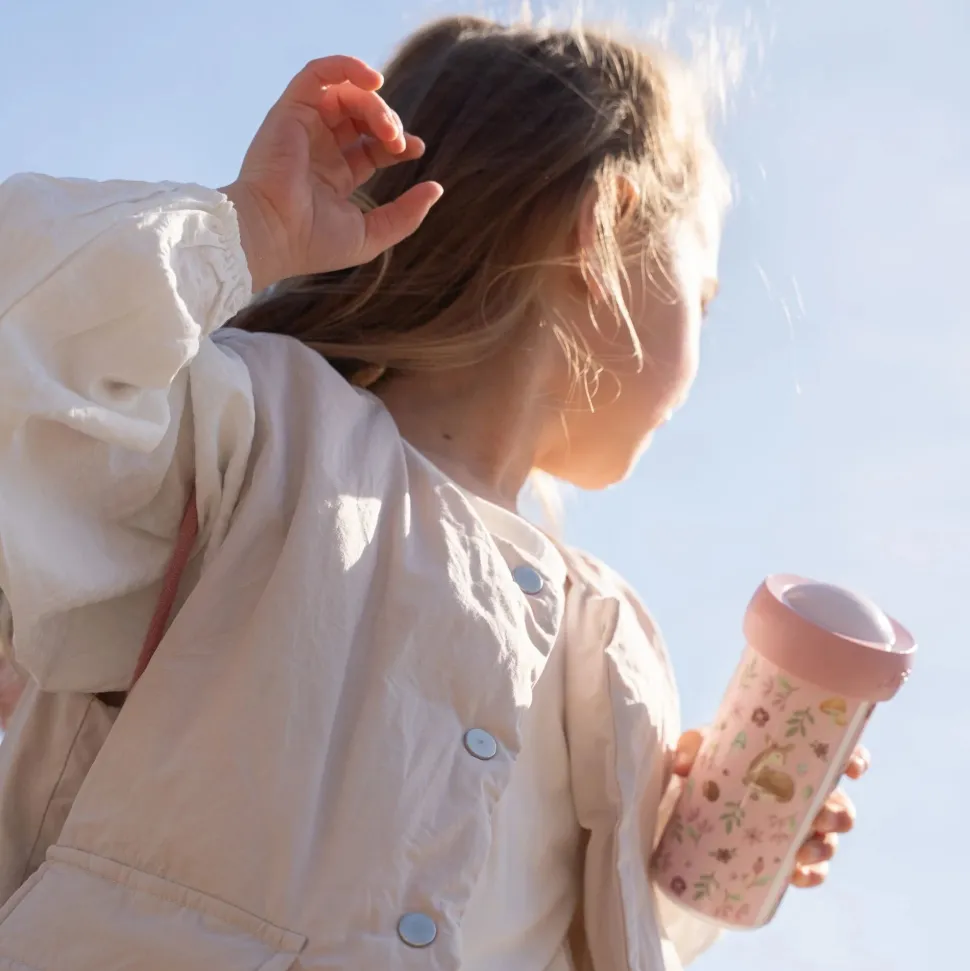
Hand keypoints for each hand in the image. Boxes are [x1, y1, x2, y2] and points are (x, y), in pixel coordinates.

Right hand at [223, 56, 442, 291]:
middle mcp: (318, 150)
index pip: (371, 146)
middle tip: (397, 142)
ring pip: (346, 95)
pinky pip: (317, 73)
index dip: (398, 141)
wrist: (273, 234)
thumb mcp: (373, 235)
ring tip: (387, 129)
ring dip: (375, 105)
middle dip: (388, 123)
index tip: (416, 148)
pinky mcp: (289, 111)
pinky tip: (374, 81)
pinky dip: (345, 66)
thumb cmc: (315, 243)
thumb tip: (436, 188)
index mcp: (333, 177)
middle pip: (362, 118)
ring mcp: (303, 128)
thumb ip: (406, 215)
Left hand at [674, 729, 869, 888]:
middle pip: (840, 806)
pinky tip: (796, 876)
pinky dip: (811, 876)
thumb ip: (689, 750)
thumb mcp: (697, 750)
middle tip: (817, 818)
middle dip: (837, 814)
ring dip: (824, 848)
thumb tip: (681, 765)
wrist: (693, 798)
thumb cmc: (706, 764)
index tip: (852, 770)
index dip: (855, 761)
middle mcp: (806, 794)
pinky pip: (813, 872)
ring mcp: (802, 828)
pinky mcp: (790, 856)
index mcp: (793, 761)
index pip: (837, 757)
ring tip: (801, 851)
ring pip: (830, 840)